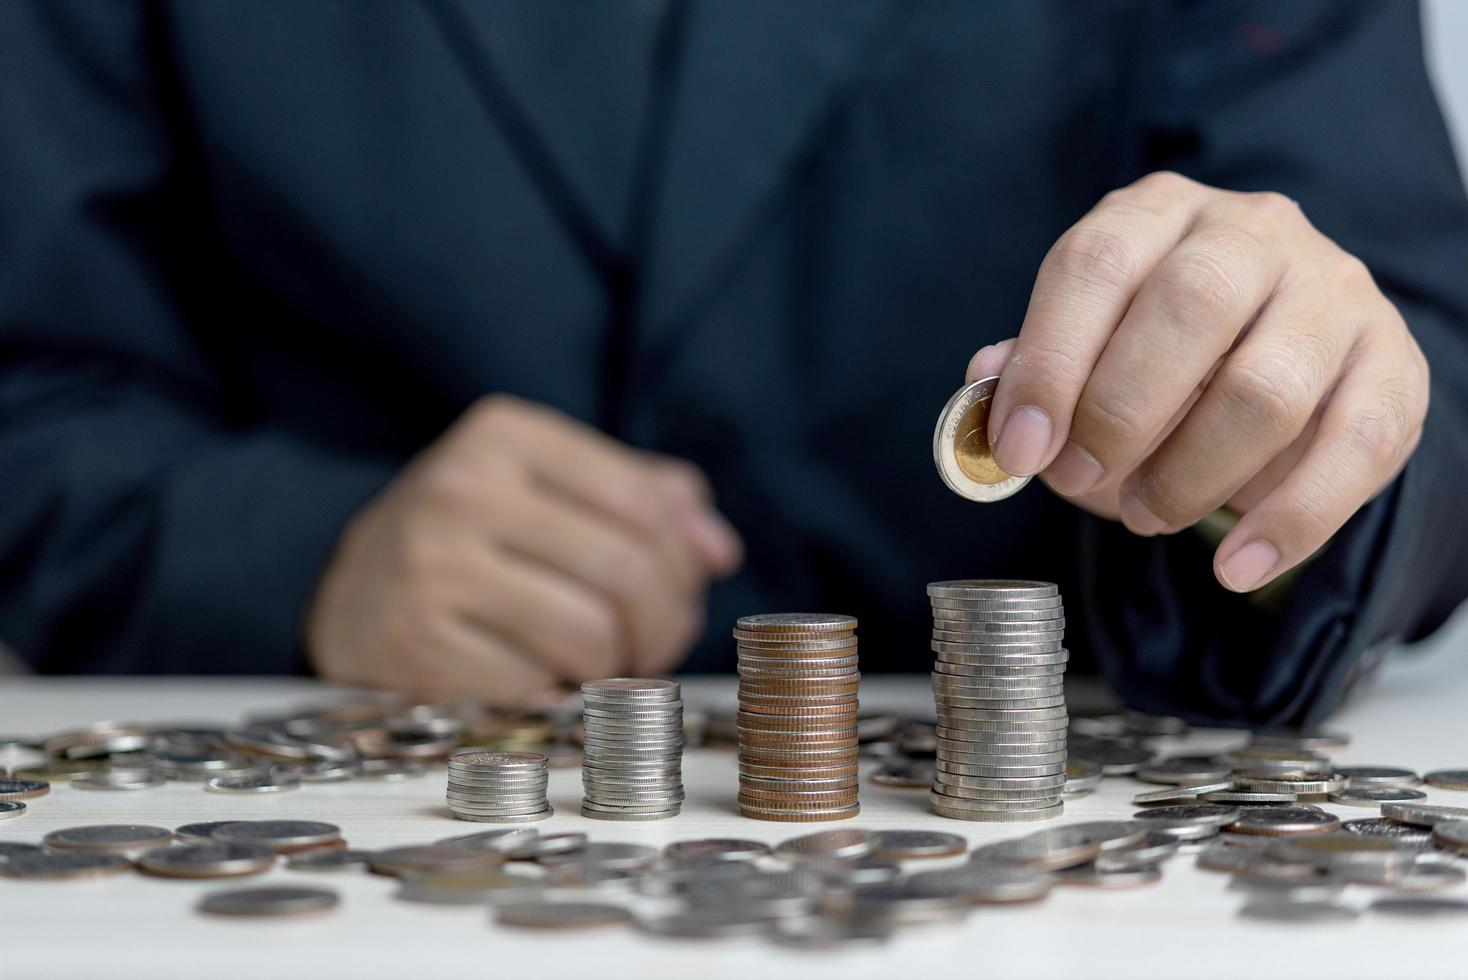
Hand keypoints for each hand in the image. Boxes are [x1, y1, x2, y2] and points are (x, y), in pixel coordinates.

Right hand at [305, 395, 741, 702]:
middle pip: (626, 572)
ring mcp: (431, 569)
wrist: (355, 591)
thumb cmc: (480, 537)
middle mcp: (461, 489)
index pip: (647, 503)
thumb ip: (646, 501)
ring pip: (589, 636)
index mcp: (506, 434)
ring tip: (601, 663)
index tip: (680, 595)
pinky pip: (537, 688)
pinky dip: (563, 697)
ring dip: (615, 667)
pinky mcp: (415, 647)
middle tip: (653, 646)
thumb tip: (717, 549)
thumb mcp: (552, 489)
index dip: (683, 564)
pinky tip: (551, 682)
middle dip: (663, 625)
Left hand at [969, 171, 1428, 592]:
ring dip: (1191, 473)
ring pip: (1267, 387)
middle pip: (1190, 308)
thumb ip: (1035, 365)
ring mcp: (1335, 294)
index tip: (1020, 447)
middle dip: (1119, 413)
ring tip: (1147, 515)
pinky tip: (1235, 566)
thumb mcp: (1086, 349)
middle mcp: (1254, 233)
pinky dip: (1290, 522)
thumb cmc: (1160, 357)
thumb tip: (986, 382)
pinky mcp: (1395, 366)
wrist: (1286, 358)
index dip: (1050, 361)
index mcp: (1158, 213)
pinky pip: (1354, 449)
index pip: (1098, 264)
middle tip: (1080, 479)